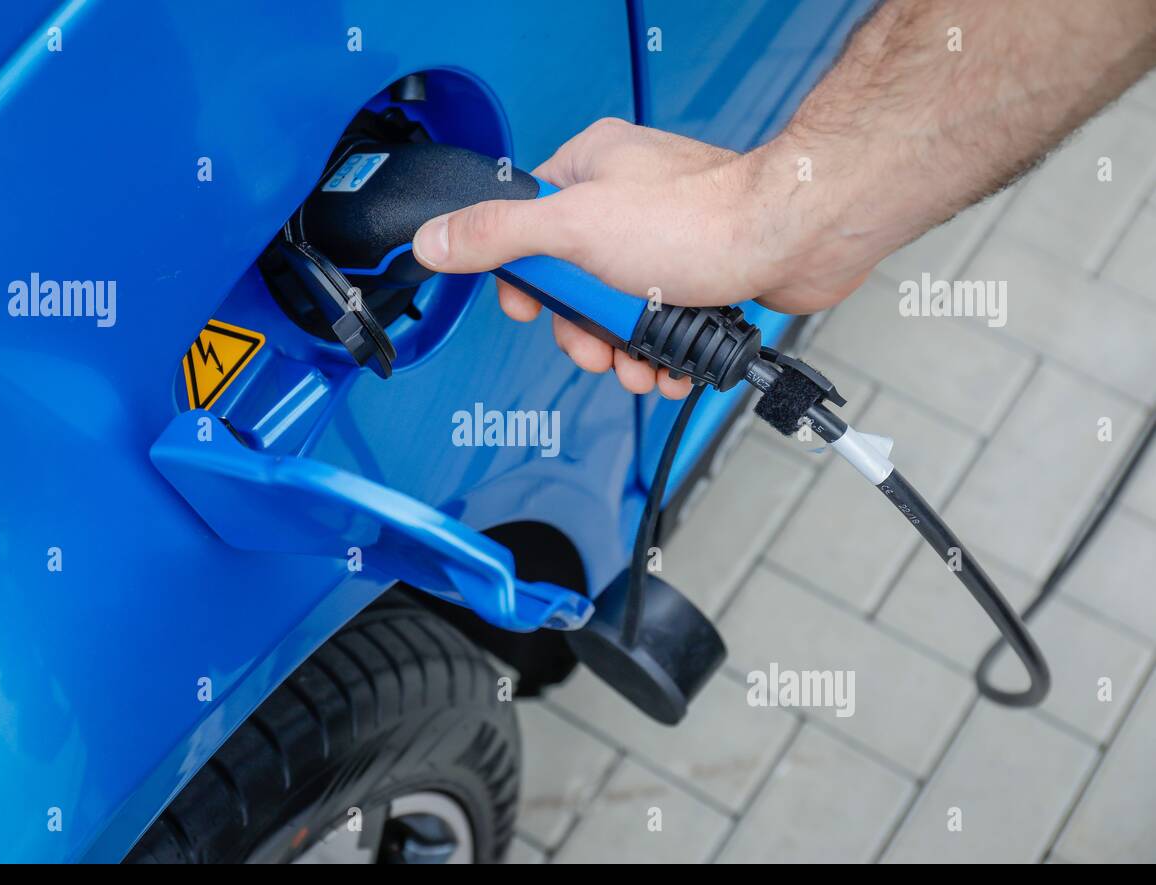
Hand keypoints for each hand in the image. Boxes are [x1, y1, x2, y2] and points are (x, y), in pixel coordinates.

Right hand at [411, 118, 872, 397]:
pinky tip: (668, 366)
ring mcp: (664, 239)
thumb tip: (435, 240)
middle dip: (583, 331)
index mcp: (589, 169)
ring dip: (622, 352)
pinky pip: (660, 323)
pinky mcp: (699, 273)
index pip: (523, 224)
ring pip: (616, 310)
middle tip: (596, 344)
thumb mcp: (573, 229)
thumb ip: (498, 236)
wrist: (797, 237)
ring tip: (639, 366)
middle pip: (571, 281)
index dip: (525, 280)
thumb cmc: (703, 219)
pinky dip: (660, 352)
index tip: (533, 310)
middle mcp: (625, 199)